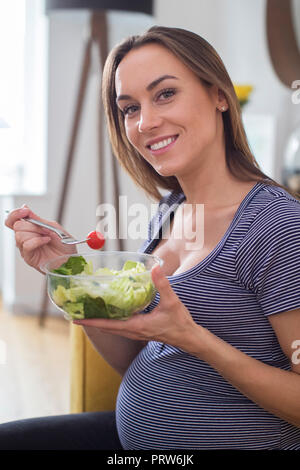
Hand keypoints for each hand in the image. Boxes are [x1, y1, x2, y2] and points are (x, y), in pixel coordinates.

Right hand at [5, 205, 76, 273]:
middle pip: (17, 226)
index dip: (15, 214)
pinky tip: (46, 240)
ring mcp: (26, 248)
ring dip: (36, 233)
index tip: (25, 211)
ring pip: (20, 235)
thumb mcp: (53, 227)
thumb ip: (38, 219)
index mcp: (29, 230)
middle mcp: (25, 238)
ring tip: (47, 236)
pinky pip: (27, 245)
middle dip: (32, 225)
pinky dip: (37, 241)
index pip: (13, 220)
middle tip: (45, 229)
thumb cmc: (64, 245)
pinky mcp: (29, 258)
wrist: (71, 258)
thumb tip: (24, 207)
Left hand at [73, 264, 198, 350]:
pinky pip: (120, 327)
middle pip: (105, 328)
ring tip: (89, 312)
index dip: (91, 321)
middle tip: (77, 312)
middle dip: (91, 321)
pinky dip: (110, 321)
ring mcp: (136, 333)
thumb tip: (154, 268)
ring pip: (112, 329)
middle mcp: (133, 331)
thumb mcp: (172, 302)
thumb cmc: (180, 323)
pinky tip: (110, 313)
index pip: (108, 325)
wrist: (188, 338)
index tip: (76, 318)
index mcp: (137, 326)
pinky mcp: (140, 331)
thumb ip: (162, 285)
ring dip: (99, 322)